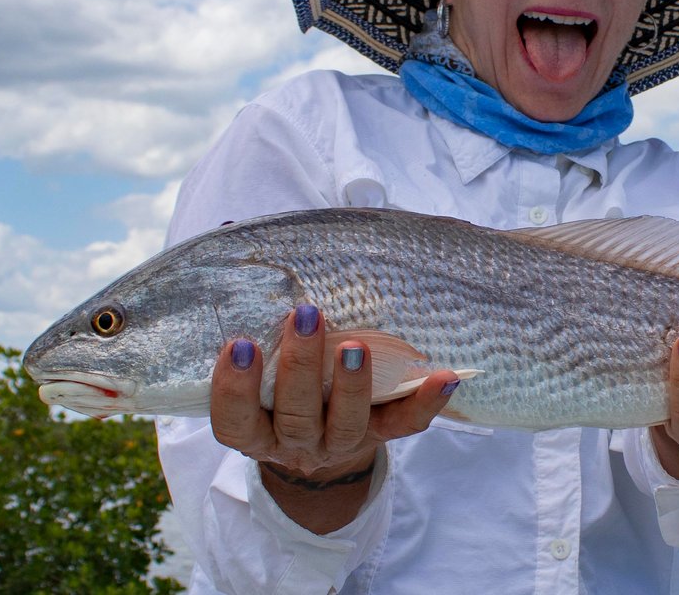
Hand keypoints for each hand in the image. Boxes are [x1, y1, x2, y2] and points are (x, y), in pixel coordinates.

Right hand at [208, 305, 459, 530]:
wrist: (319, 443)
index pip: (233, 418)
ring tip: (356, 347)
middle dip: (300, 368)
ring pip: (345, 425)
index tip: (241, 343)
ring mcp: (339, 442)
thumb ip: (246, 307)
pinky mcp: (381, 433)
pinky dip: (426, 402)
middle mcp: (293, 441)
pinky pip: (405, 425)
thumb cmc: (279, 380)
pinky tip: (446, 376)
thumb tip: (236, 234)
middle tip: (306, 317)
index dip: (233, 387)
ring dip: (352, 386)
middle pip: (294, 416)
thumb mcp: (256, 359)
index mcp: (254, 428)